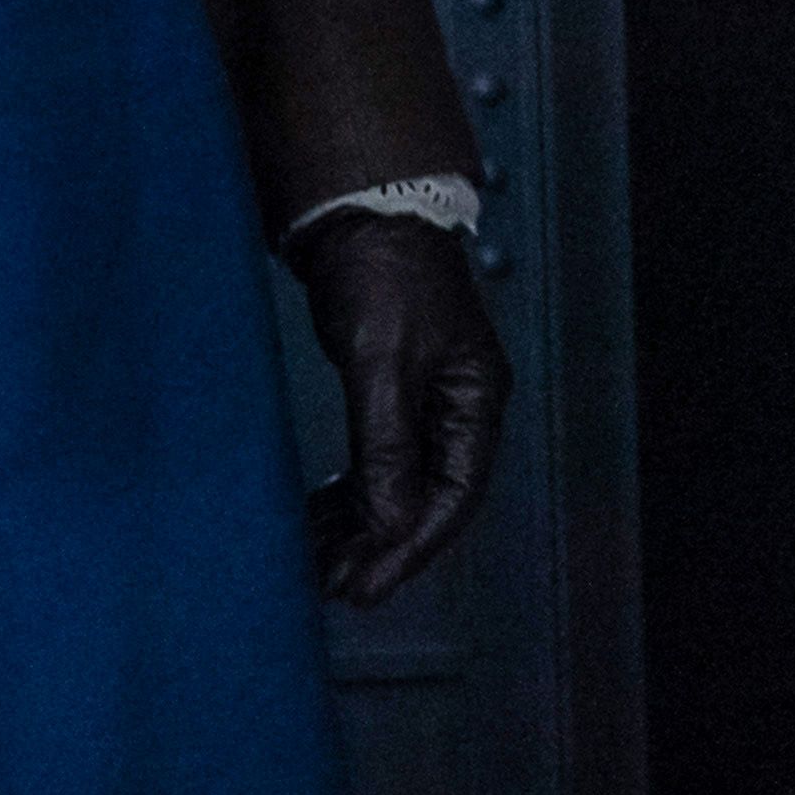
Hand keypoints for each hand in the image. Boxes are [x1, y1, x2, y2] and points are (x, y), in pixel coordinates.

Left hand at [298, 213, 510, 607]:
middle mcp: (459, 405)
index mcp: (476, 398)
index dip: (409, 549)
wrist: (359, 207)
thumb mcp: (381, 360)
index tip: (364, 587)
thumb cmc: (383, 270)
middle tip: (333, 586)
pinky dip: (351, 493)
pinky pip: (378, 460)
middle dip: (382, 546)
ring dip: (362, 525)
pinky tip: (320, 515)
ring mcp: (428, 398)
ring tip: (318, 560)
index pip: (453, 497)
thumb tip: (386, 523)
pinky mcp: (394, 389)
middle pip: (428, 498)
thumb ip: (385, 445)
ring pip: (400, 483)